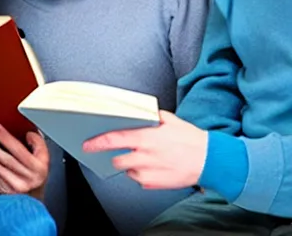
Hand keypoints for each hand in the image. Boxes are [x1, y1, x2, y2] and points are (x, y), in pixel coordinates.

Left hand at [0, 117, 48, 199]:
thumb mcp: (38, 161)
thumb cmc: (31, 177)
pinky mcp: (9, 187)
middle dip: (0, 133)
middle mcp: (33, 172)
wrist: (28, 203)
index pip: (39, 144)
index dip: (30, 136)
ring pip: (3, 158)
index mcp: (42, 162)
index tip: (17, 125)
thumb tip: (26, 131)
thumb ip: (35, 146)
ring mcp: (21, 180)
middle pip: (15, 149)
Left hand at [83, 110, 207, 189]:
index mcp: (145, 137)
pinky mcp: (155, 184)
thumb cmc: (189, 138)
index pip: (113, 139)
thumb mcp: (169, 119)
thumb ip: (149, 115)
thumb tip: (136, 112)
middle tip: (120, 151)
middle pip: (116, 159)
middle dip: (115, 156)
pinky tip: (154, 165)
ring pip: (127, 170)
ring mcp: (149, 172)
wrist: (209, 160)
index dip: (97, 142)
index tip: (87, 144)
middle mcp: (145, 156)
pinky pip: (139, 179)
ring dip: (130, 164)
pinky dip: (141, 173)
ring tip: (144, 157)